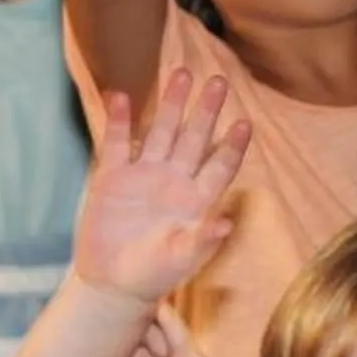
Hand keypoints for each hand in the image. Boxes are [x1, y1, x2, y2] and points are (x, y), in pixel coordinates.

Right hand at [71, 71, 250, 305]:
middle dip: (206, 110)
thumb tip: (226, 224)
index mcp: (196, 200)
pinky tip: (122, 97)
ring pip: (161, 132)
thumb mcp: (180, 261)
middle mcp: (174, 180)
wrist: (112, 283)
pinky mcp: (112, 177)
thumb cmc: (154, 275)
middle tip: (220, 82)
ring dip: (170, 104)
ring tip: (180, 73)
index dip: (231, 146)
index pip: (220, 166)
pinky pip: (117, 143)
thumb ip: (202, 242)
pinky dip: (120, 121)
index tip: (244, 122)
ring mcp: (144, 175)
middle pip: (194, 138)